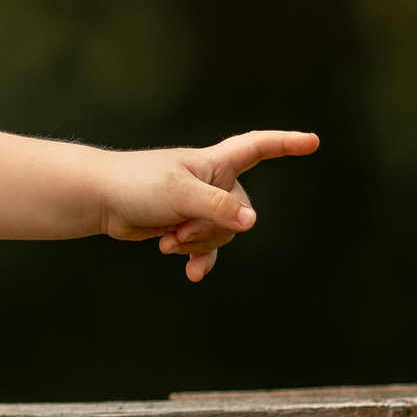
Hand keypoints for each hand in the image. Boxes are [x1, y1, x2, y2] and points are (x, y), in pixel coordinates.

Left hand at [101, 129, 319, 281]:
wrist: (102, 200)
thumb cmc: (137, 184)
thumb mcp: (181, 194)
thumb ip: (217, 208)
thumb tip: (251, 223)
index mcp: (216, 162)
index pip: (259, 148)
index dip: (286, 145)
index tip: (313, 143)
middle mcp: (212, 181)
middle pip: (240, 211)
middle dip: (213, 228)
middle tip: (179, 228)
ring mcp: (199, 205)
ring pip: (222, 233)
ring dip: (197, 242)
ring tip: (167, 238)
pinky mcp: (185, 226)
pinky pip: (207, 248)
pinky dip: (200, 259)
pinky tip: (193, 274)